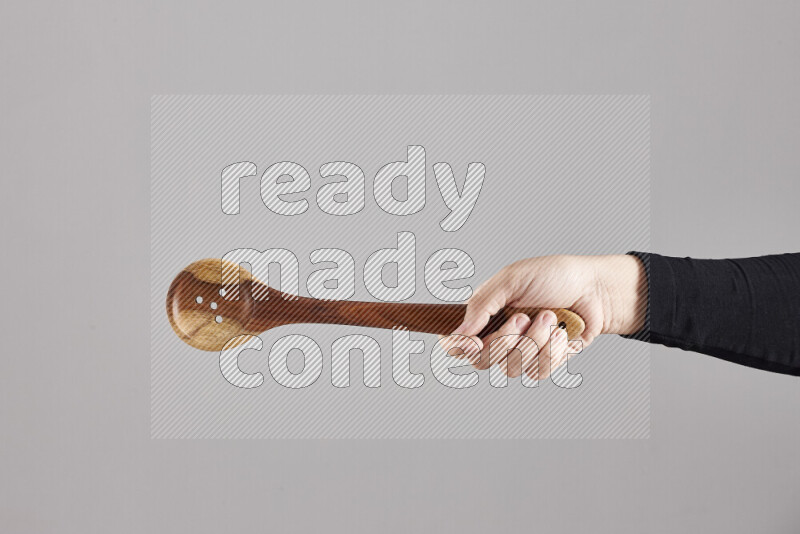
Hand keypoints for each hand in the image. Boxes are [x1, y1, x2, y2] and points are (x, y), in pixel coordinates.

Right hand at [442, 255, 647, 379]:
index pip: (457, 343)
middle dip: (505, 340)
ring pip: (511, 368)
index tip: (473, 342)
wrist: (594, 288)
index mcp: (485, 315)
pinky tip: (561, 332)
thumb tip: (459, 332)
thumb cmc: (553, 276)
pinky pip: (538, 372)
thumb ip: (481, 305)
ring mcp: (522, 352)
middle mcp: (500, 336)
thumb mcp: (511, 280)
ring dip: (533, 342)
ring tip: (549, 317)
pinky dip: (551, 351)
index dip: (458, 347)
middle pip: (482, 361)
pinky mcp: (545, 362)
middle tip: (522, 317)